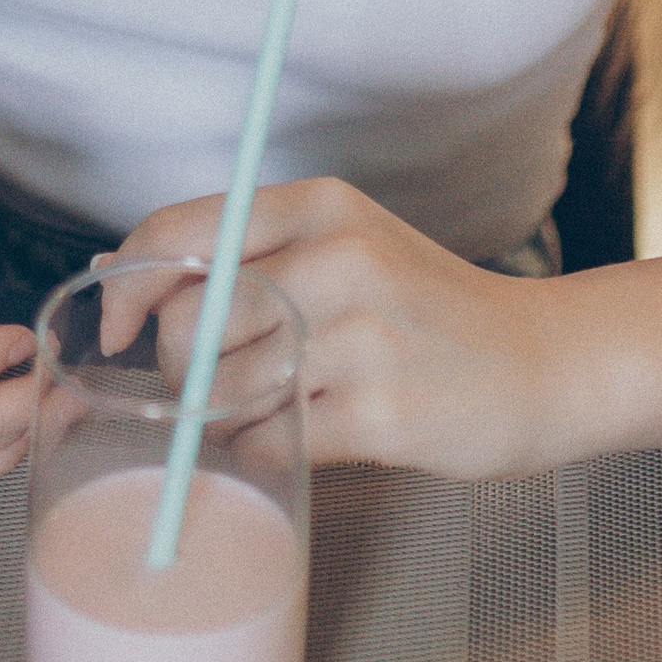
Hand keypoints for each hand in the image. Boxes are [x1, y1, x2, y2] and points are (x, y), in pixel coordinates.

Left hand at [110, 178, 581, 480]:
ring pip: (222, 390)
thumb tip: (120, 280)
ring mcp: (363, 338)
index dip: (129, 286)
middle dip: (179, 369)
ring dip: (222, 417)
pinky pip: (270, 444)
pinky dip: (263, 452)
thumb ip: (249, 256)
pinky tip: (301, 439)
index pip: (182, 232)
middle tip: (210, 386)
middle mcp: (340, 260)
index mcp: (322, 208)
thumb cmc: (425, 310)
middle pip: (190, 323)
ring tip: (269, 410)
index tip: (116, 326)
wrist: (545, 363)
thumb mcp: (348, 246)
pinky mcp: (382, 412)